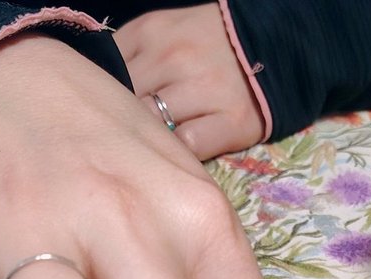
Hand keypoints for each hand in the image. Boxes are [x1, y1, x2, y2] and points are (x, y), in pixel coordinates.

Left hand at [115, 4, 265, 159]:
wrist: (272, 45)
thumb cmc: (207, 46)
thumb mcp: (161, 35)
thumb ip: (129, 59)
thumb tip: (98, 96)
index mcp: (151, 32)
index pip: (105, 73)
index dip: (102, 100)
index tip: (106, 117)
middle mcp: (174, 56)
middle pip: (126, 102)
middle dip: (121, 124)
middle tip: (126, 142)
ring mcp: (204, 88)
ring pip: (153, 124)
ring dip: (149, 142)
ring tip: (152, 152)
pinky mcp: (233, 120)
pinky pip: (188, 146)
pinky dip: (179, 154)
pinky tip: (179, 155)